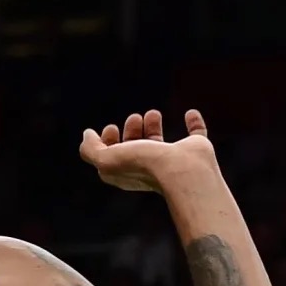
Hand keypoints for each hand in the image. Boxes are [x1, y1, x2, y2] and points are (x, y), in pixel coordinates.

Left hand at [79, 109, 218, 192]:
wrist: (181, 171)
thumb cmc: (144, 166)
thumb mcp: (106, 159)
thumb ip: (91, 149)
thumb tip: (87, 134)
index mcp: (129, 171)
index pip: (115, 157)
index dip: (109, 141)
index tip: (111, 128)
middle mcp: (150, 167)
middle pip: (137, 147)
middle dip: (131, 131)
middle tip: (133, 118)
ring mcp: (175, 160)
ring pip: (161, 142)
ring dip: (153, 126)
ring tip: (152, 114)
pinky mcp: (196, 150)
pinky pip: (197, 134)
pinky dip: (195, 123)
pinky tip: (191, 114)